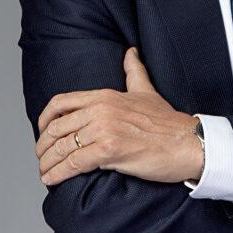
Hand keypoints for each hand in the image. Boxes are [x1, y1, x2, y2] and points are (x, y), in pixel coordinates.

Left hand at [35, 46, 203, 185]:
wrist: (189, 143)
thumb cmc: (170, 124)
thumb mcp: (147, 91)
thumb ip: (134, 72)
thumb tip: (131, 52)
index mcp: (105, 96)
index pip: (60, 103)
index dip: (44, 120)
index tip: (42, 133)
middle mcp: (101, 109)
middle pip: (56, 128)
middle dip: (43, 147)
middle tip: (42, 159)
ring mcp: (105, 129)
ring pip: (62, 147)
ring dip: (47, 163)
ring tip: (45, 173)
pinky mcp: (110, 150)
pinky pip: (74, 163)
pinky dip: (58, 174)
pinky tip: (53, 180)